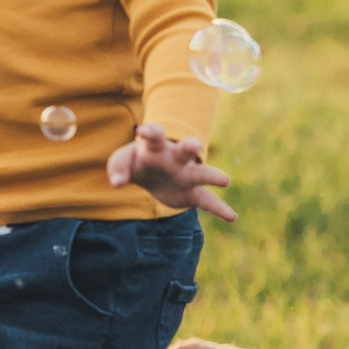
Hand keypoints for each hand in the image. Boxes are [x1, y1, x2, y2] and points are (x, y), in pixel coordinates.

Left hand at [106, 122, 237, 222]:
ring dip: (212, 176)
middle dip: (190, 146)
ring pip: (202, 174)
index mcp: (156, 146)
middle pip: (184, 150)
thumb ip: (117, 168)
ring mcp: (187, 175)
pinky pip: (207, 201)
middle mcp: (176, 158)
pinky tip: (232, 217)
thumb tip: (116, 183)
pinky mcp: (192, 193)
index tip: (143, 131)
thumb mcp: (122, 161)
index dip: (150, 132)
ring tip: (225, 180)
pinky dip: (219, 209)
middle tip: (195, 146)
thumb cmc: (137, 161)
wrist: (152, 172)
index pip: (155, 135)